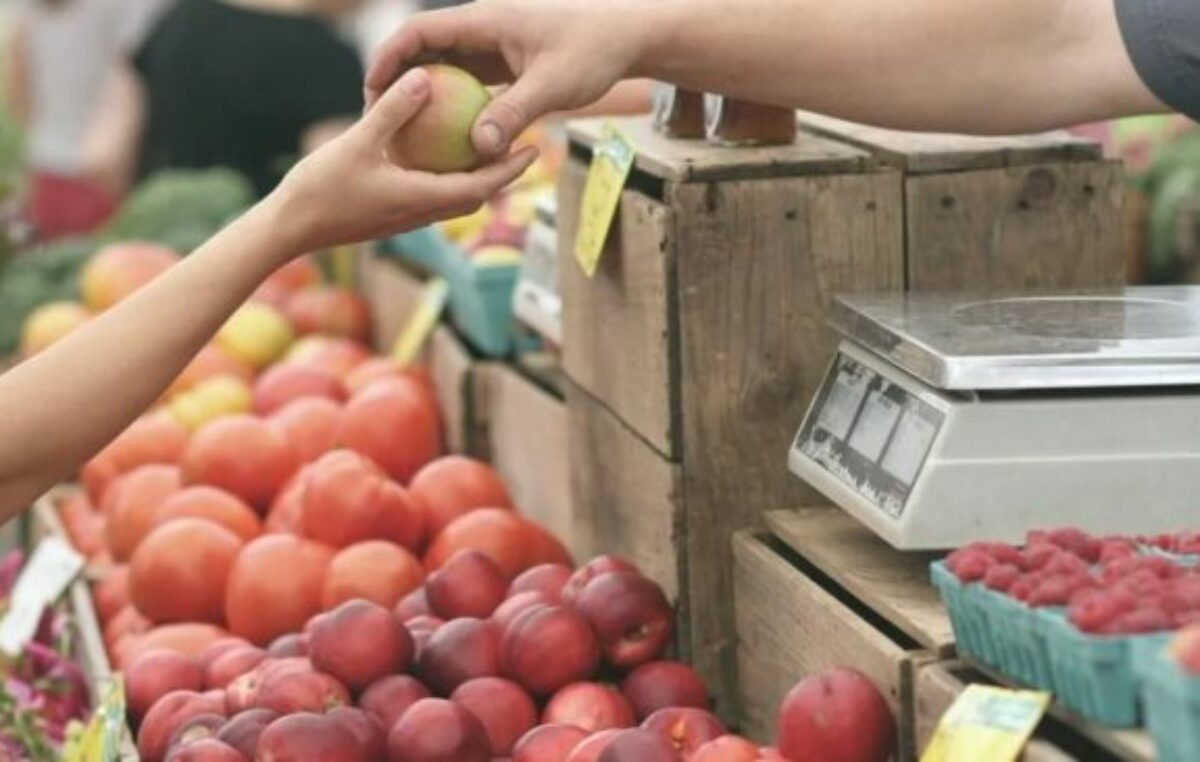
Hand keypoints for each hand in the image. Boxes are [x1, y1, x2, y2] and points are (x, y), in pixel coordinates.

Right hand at [270, 67, 537, 254]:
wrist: (289, 229)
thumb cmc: (320, 189)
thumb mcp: (357, 142)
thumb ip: (393, 111)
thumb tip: (425, 77)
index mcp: (421, 199)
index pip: (481, 187)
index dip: (510, 169)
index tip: (534, 148)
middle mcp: (420, 213)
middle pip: (475, 196)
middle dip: (503, 174)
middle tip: (525, 146)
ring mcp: (405, 217)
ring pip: (454, 199)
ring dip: (477, 178)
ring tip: (490, 149)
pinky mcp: (391, 215)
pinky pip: (431, 196)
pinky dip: (448, 178)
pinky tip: (440, 155)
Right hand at [366, 0, 650, 159]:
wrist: (627, 37)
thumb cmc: (594, 52)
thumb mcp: (553, 85)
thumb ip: (514, 113)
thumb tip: (479, 148)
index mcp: (485, 20)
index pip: (419, 31)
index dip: (388, 56)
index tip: (369, 89)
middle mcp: (483, 28)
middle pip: (423, 49)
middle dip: (395, 79)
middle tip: (374, 118)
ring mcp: (492, 45)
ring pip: (443, 67)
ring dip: (421, 95)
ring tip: (401, 132)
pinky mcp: (504, 63)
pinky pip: (467, 83)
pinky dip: (452, 105)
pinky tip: (443, 140)